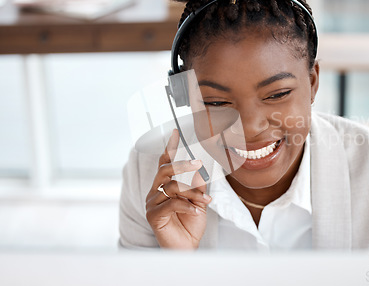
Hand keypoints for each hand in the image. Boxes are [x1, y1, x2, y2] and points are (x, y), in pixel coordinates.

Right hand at [145, 129, 210, 249]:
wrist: (186, 247)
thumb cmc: (190, 224)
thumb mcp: (198, 201)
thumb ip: (197, 185)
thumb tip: (199, 169)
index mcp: (164, 185)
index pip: (165, 163)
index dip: (170, 148)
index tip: (175, 133)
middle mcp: (155, 191)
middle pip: (165, 170)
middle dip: (182, 164)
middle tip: (198, 163)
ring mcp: (152, 203)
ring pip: (172, 187)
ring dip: (192, 192)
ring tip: (205, 200)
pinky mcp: (153, 215)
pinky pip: (171, 203)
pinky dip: (187, 205)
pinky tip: (196, 212)